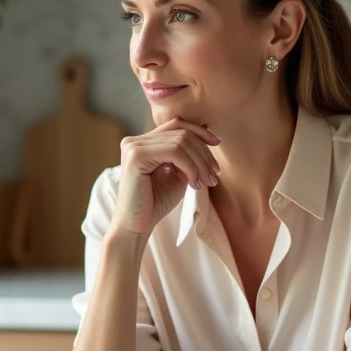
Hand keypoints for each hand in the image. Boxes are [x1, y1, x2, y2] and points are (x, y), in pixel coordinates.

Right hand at [112, 118, 220, 235]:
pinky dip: (190, 167)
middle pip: (181, 132)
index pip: (176, 124)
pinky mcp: (136, 156)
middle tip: (214, 176)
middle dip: (204, 153)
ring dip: (200, 163)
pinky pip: (174, 152)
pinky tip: (194, 185)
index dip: (199, 131)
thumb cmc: (156, 203)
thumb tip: (207, 133)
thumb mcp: (177, 174)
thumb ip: (187, 155)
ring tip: (207, 182)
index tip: (217, 144)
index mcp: (143, 142)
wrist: (137, 226)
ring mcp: (133, 146)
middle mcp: (135, 140)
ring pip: (180, 141)